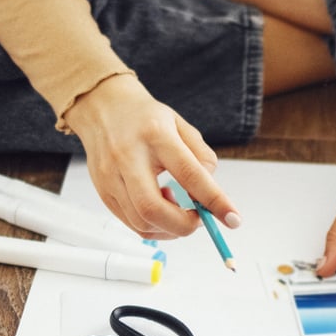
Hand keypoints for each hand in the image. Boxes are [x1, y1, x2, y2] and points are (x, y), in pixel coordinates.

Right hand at [63, 73, 242, 238]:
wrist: (102, 107)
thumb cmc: (145, 117)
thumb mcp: (180, 125)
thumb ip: (201, 157)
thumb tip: (210, 195)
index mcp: (155, 134)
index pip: (189, 174)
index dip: (214, 200)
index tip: (232, 219)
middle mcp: (128, 156)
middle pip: (154, 208)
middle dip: (184, 225)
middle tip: (200, 220)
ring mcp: (110, 176)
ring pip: (141, 221)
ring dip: (169, 227)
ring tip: (177, 207)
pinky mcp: (102, 191)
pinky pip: (130, 223)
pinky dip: (153, 226)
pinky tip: (160, 208)